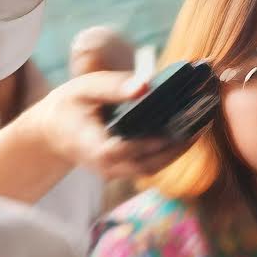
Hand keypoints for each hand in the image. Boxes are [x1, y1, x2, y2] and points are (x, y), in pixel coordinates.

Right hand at [31, 71, 187, 181]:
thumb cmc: (69, 106)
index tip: (168, 130)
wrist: (55, 132)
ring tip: (202, 123)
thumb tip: (144, 86)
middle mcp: (107, 165)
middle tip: (201, 121)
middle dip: (176, 146)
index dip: (144, 144)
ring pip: (154, 166)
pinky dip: (172, 148)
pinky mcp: (127, 168)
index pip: (118, 151)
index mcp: (91, 146)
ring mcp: (117, 171)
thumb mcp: (83, 88)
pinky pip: (153, 162)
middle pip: (145, 164)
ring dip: (179, 148)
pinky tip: (189, 128)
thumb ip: (111, 86)